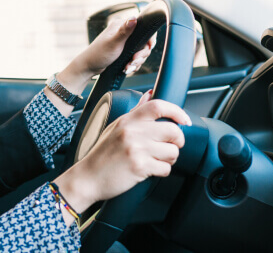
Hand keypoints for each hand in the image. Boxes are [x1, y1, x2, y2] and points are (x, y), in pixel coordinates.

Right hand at [53, 93, 190, 219]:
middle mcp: (132, 132)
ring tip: (156, 160)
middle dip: (178, 141)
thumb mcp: (116, 127)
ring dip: (169, 159)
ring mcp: (136, 149)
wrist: (87, 178)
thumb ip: (135, 112)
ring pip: (172, 152)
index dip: (177, 111)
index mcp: (128, 120)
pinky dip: (161, 172)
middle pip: (173, 130)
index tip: (184, 120)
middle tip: (170, 146)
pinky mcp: (139, 167)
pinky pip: (165, 169)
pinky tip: (149, 170)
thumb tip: (149, 94)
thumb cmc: (102, 154)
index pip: (158, 106)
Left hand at [60, 17, 154, 85]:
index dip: (149, 39)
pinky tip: (126, 68)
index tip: (148, 48)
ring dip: (136, 61)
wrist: (89, 67)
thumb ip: (125, 31)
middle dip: (141, 54)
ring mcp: (124, 43)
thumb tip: (134, 18)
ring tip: (128, 67)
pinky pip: (135, 58)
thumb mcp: (113, 43)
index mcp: (121, 25)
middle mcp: (123, 32)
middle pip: (144, 42)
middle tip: (133, 61)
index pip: (143, 27)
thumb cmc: (98, 54)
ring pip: (140, 52)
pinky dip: (133, 64)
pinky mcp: (123, 52)